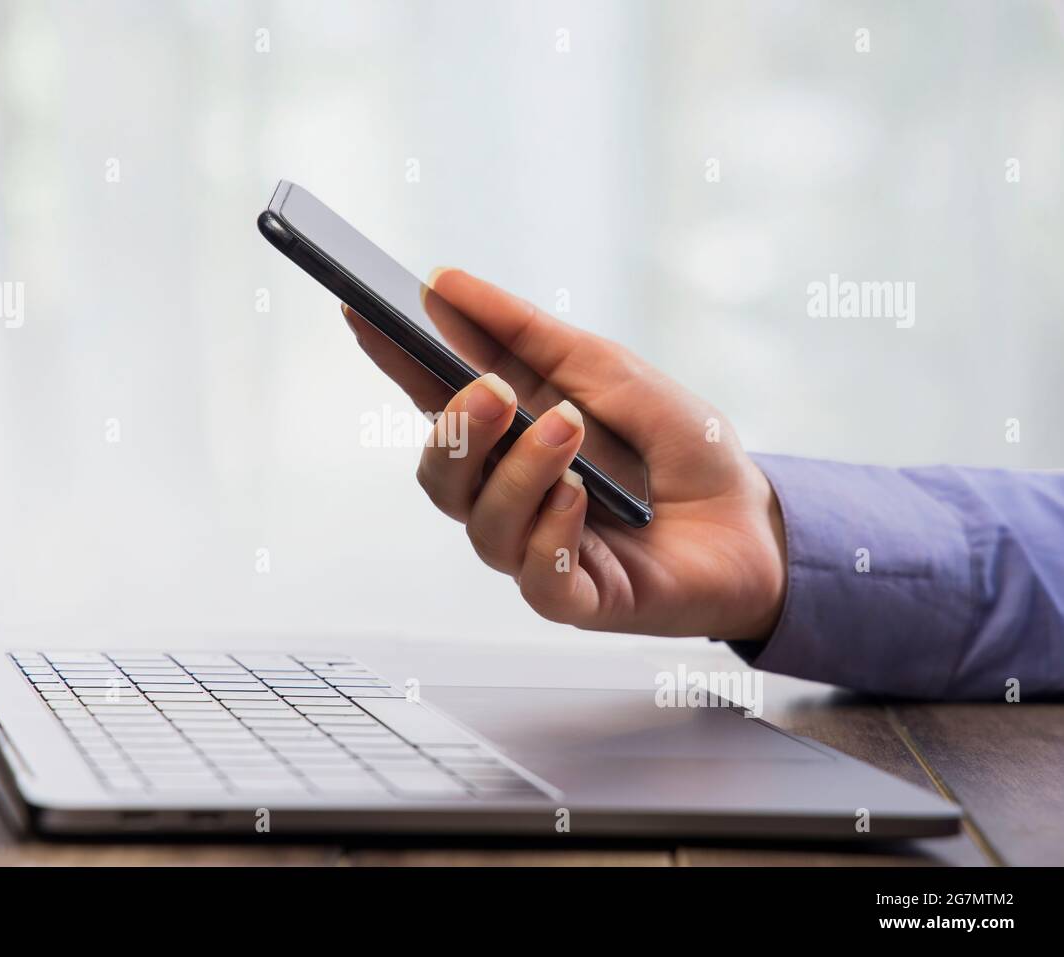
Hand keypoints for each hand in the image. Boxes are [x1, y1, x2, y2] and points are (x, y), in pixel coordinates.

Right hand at [342, 268, 786, 640]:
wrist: (757, 519)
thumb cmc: (677, 446)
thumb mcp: (606, 369)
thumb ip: (525, 333)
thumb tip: (443, 283)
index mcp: (508, 439)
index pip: (433, 400)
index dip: (393, 360)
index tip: (360, 311)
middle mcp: (509, 498)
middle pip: (441, 476)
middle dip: (456, 429)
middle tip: (493, 390)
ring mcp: (537, 551)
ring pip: (484, 524)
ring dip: (519, 471)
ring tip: (567, 429)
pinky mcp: (577, 599)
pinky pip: (537, 578)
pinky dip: (552, 534)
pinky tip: (580, 502)